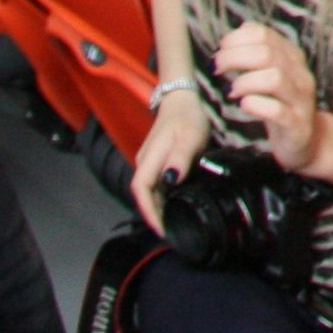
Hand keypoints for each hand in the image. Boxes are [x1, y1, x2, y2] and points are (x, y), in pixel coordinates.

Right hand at [129, 80, 211, 224]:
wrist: (180, 100)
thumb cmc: (187, 117)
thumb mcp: (190, 136)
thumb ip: (181, 157)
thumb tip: (170, 180)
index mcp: (150, 158)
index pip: (141, 189)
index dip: (149, 211)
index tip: (161, 228)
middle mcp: (144, 163)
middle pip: (144, 194)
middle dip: (154, 215)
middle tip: (172, 233)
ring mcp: (148, 162)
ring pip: (149, 191)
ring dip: (158, 208)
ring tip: (174, 224)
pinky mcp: (156, 162)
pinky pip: (155, 184)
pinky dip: (162, 198)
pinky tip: (174, 205)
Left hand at [212, 24, 332, 178]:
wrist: (305, 140)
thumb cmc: (279, 104)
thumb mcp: (270, 74)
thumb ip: (257, 53)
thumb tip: (237, 32)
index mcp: (292, 57)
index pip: (264, 35)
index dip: (236, 39)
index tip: (220, 50)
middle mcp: (299, 74)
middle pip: (266, 54)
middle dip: (233, 57)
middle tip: (215, 68)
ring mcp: (300, 99)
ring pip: (275, 78)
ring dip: (245, 82)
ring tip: (230, 91)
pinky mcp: (296, 124)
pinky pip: (277, 111)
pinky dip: (256, 105)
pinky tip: (244, 105)